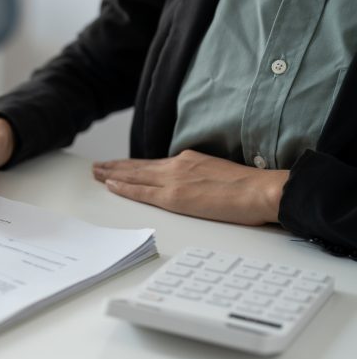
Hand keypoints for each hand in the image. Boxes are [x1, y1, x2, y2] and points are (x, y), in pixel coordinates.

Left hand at [92, 150, 288, 225]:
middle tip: (96, 166)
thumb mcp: (220, 175)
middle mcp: (178, 166)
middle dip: (116, 167)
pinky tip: (110, 185)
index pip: (154, 164)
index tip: (120, 165)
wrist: (263, 190)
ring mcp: (174, 180)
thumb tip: (195, 187)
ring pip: (135, 175)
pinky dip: (124, 187)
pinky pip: (141, 191)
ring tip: (95, 172)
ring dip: (112, 174)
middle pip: (139, 167)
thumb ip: (202, 178)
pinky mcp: (174, 197)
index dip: (134, 165)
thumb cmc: (251, 188)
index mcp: (190, 161)